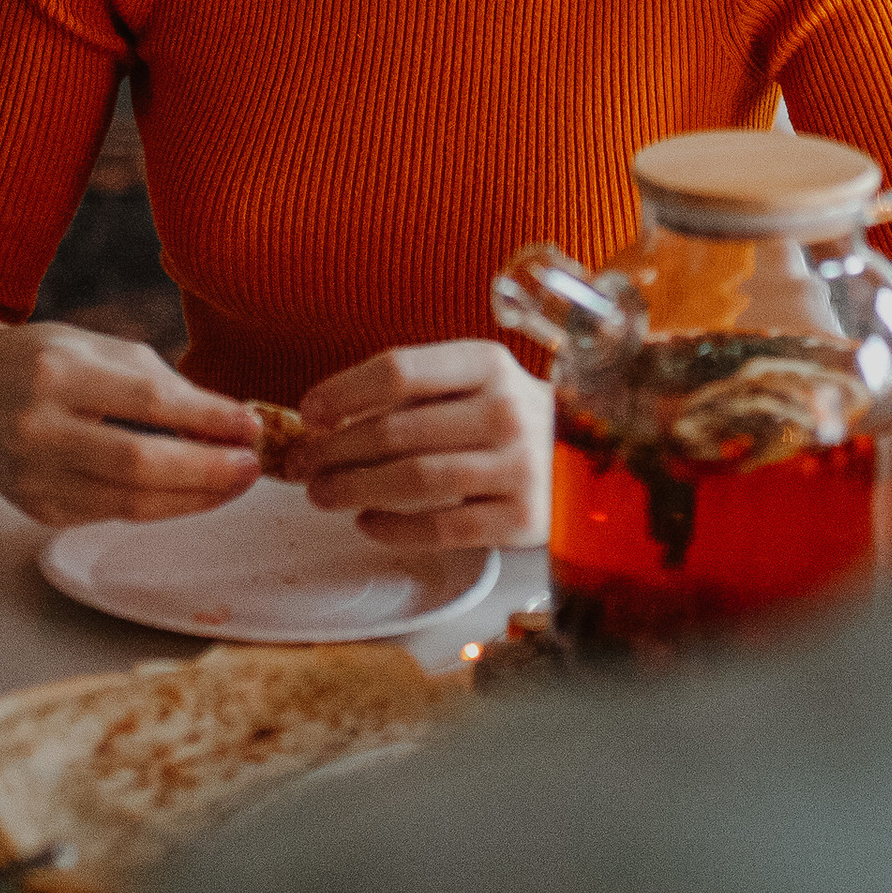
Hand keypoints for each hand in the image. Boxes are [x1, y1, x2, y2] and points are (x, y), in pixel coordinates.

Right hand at [0, 320, 260, 527]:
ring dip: (194, 498)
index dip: (208, 418)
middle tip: (251, 467)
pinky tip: (190, 494)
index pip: (149, 400)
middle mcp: (39, 427)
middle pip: (140, 463)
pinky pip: (113, 515)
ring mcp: (35, 476)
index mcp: (57, 373)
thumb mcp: (96, 348)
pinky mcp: (39, 508)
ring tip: (233, 483)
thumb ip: (158, 382)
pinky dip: (161, 507)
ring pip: (130, 503)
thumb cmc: (40, 363)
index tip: (250, 425)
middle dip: (207, 470)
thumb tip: (227, 422)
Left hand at [284, 339, 551, 549]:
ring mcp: (519, 467)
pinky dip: (394, 528)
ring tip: (323, 494)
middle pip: (396, 431)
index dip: (343, 393)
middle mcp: (506, 411)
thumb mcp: (473, 382)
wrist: (589, 457)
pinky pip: (442, 529)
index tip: (309, 414)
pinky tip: (368, 522)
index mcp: (487, 363)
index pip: (399, 371)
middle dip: (335, 451)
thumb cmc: (507, 419)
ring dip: (354, 489)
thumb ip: (414, 393)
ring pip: (414, 481)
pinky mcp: (523, 519)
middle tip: (302, 466)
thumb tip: (326, 421)